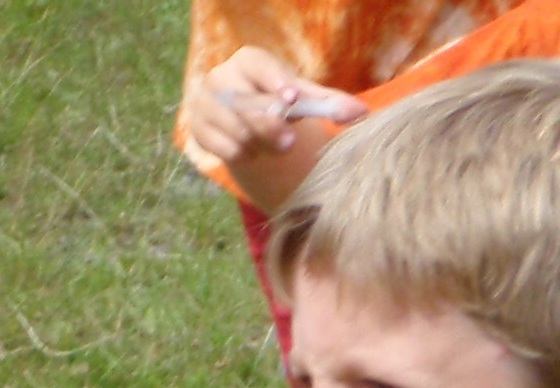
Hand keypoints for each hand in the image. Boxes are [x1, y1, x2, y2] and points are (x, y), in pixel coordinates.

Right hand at [183, 47, 364, 165]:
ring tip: (267, 143)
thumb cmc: (278, 102)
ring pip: (238, 131)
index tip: (290, 99)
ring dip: (260, 145)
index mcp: (248, 60)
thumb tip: (361, 113)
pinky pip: (226, 150)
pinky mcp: (197, 128)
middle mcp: (221, 76)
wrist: (244, 119)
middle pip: (248, 105)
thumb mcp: (303, 100)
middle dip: (272, 128)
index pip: (258, 65)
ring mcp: (205, 102)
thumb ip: (329, 103)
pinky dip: (244, 155)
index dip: (274, 81)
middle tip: (288, 143)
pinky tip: (250, 149)